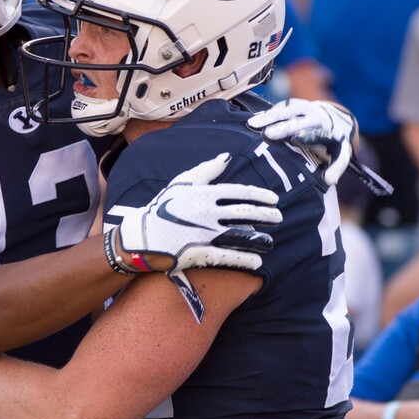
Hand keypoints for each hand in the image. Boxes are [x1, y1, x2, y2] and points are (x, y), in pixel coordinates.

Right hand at [116, 153, 281, 273]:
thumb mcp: (180, 183)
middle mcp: (208, 213)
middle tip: (278, 218)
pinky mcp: (200, 253)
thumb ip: (206, 170)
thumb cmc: (162, 208)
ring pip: (242, 236)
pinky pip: (229, 257)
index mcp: (204, 194)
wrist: (140, 236)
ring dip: (260, 240)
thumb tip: (226, 156)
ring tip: (270, 242)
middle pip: (246, 212)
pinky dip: (245, 260)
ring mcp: (205, 234)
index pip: (240, 192)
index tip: (274, 199)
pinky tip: (257, 262)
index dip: (261, 196)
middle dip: (266, 215)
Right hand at [247, 99, 355, 185]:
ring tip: (252, 124)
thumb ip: (335, 168)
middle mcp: (317, 117)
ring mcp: (305, 108)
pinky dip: (267, 114)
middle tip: (267, 134)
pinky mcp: (295, 104)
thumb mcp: (341, 155)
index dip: (306, 136)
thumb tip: (328, 180)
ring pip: (286, 112)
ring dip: (269, 118)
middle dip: (283, 127)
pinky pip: (280, 108)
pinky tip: (253, 120)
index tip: (295, 140)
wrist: (335, 118)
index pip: (316, 134)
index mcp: (328, 131)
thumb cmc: (333, 144)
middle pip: (298, 122)